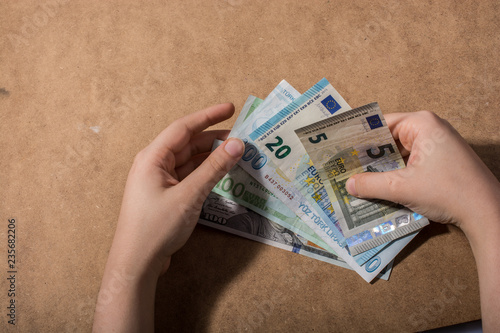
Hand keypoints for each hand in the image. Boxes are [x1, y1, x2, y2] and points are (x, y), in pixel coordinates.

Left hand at [93, 103, 243, 331]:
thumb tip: (237, 145)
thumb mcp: (189, 195)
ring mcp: (159, 180)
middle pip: (187, 143)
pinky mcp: (165, 195)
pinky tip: (221, 172)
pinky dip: (204, 172)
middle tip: (241, 138)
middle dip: (213, 139)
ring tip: (236, 154)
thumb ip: (214, 168)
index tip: (231, 108)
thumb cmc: (156, 227)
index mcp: (152, 157)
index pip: (183, 128)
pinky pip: (188, 175)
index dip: (208, 116)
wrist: (136, 263)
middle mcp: (153, 164)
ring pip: (189, 160)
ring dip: (210, 157)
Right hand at [345, 111, 499, 330]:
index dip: (357, 137)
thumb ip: (371, 184)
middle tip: (343, 167)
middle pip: (388, 139)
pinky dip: (395, 172)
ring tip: (356, 178)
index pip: (379, 124)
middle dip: (368, 155)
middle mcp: (429, 129)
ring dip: (381, 167)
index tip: (338, 149)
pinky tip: (379, 185)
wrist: (486, 212)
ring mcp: (436, 145)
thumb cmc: (448, 191)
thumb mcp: (402, 187)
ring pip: (398, 153)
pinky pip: (410, 162)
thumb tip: (348, 184)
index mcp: (421, 124)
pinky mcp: (440, 160)